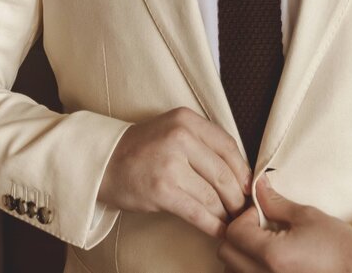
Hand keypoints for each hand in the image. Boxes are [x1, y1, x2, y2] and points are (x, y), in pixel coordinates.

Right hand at [97, 107, 250, 238]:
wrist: (103, 164)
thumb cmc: (142, 150)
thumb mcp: (173, 131)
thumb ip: (203, 144)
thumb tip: (240, 173)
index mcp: (187, 120)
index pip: (228, 146)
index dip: (243, 170)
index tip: (249, 186)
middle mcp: (181, 138)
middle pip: (224, 173)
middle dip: (238, 197)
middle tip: (244, 210)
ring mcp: (171, 164)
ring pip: (213, 196)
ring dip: (226, 213)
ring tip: (232, 222)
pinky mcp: (162, 190)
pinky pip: (197, 212)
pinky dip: (213, 225)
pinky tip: (219, 231)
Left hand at [218, 173, 351, 272]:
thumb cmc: (338, 247)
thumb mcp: (307, 217)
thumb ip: (276, 202)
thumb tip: (258, 186)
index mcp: (272, 255)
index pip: (234, 232)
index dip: (244, 217)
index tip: (260, 213)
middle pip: (226, 253)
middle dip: (237, 235)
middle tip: (260, 228)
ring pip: (232, 270)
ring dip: (240, 255)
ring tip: (264, 246)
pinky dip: (248, 269)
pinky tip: (267, 262)